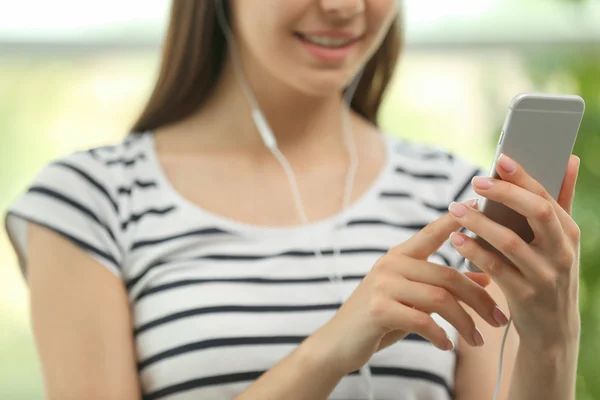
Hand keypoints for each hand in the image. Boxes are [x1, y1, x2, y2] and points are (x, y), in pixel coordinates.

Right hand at [309, 200, 509, 375]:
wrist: (339, 342)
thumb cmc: (380, 319)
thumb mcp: (412, 299)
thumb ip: (442, 287)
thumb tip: (485, 278)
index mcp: (399, 256)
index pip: (430, 233)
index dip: (454, 219)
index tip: (477, 203)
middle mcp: (390, 265)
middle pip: (447, 276)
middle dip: (479, 300)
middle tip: (500, 320)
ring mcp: (383, 285)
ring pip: (439, 299)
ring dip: (465, 323)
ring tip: (478, 341)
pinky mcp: (379, 309)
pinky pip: (422, 321)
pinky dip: (440, 336)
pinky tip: (446, 346)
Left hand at [448, 154, 580, 349]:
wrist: (553, 328)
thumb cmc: (550, 271)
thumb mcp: (561, 239)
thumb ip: (561, 199)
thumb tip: (569, 158)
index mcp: (568, 232)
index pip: (546, 196)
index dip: (524, 177)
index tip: (501, 159)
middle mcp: (561, 252)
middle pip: (536, 212)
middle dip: (505, 193)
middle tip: (476, 181)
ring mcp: (544, 275)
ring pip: (509, 241)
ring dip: (479, 222)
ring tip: (456, 208)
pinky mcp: (524, 295)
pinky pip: (494, 268)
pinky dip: (473, 251)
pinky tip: (456, 239)